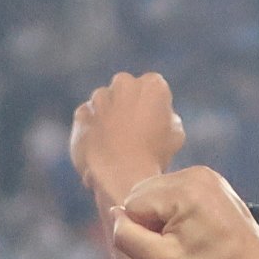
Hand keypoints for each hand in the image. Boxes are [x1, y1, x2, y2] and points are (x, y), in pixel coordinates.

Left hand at [70, 72, 186, 216]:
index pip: (155, 89)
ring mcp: (99, 98)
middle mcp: (123, 83)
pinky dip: (93, 128)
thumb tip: (157, 118)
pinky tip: (102, 148)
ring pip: (106, 103)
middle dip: (130, 105)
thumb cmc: (155, 155)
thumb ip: (167, 117)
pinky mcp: (81, 114)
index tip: (156, 126)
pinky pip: (88, 118)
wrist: (124, 175)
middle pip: (128, 91)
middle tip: (136, 133)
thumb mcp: (176, 134)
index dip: (156, 109)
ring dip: (110, 116)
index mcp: (152, 84)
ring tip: (118, 145)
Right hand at [109, 166, 258, 258]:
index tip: (170, 249)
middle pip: (142, 193)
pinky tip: (196, 228)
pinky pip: (175, 191)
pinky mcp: (212, 179)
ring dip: (163, 216)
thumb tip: (114, 212)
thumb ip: (128, 238)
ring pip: (156, 192)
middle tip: (179, 245)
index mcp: (184, 189)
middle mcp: (195, 172)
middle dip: (151, 221)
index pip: (132, 204)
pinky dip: (177, 210)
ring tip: (189, 238)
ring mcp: (205, 173)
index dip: (142, 232)